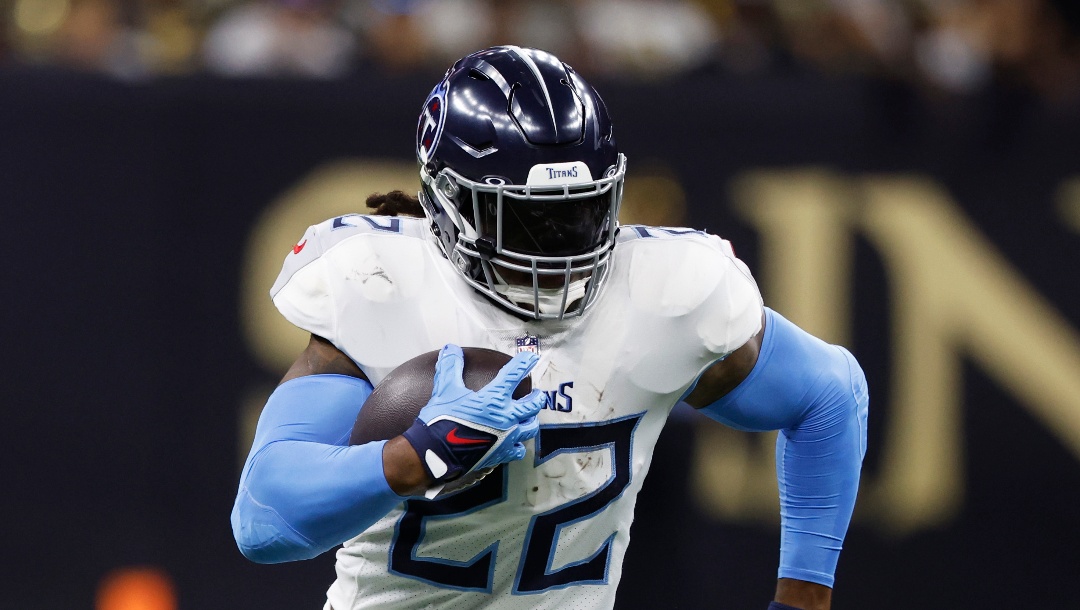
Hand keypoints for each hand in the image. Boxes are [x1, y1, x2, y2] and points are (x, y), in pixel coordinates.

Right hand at [401, 345, 545, 484]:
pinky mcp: (500, 454)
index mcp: (494, 399)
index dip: (524, 364)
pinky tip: (516, 444)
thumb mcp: (445, 390)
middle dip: (537, 397)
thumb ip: (451, 368)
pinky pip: (518, 451)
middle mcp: (506, 418)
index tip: (531, 358)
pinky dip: (518, 446)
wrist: (436, 454)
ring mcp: (506, 438)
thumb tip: (451, 349)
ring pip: (530, 428)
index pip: (514, 375)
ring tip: (530, 417)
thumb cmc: (442, 420)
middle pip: (532, 405)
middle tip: (537, 393)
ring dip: (531, 420)